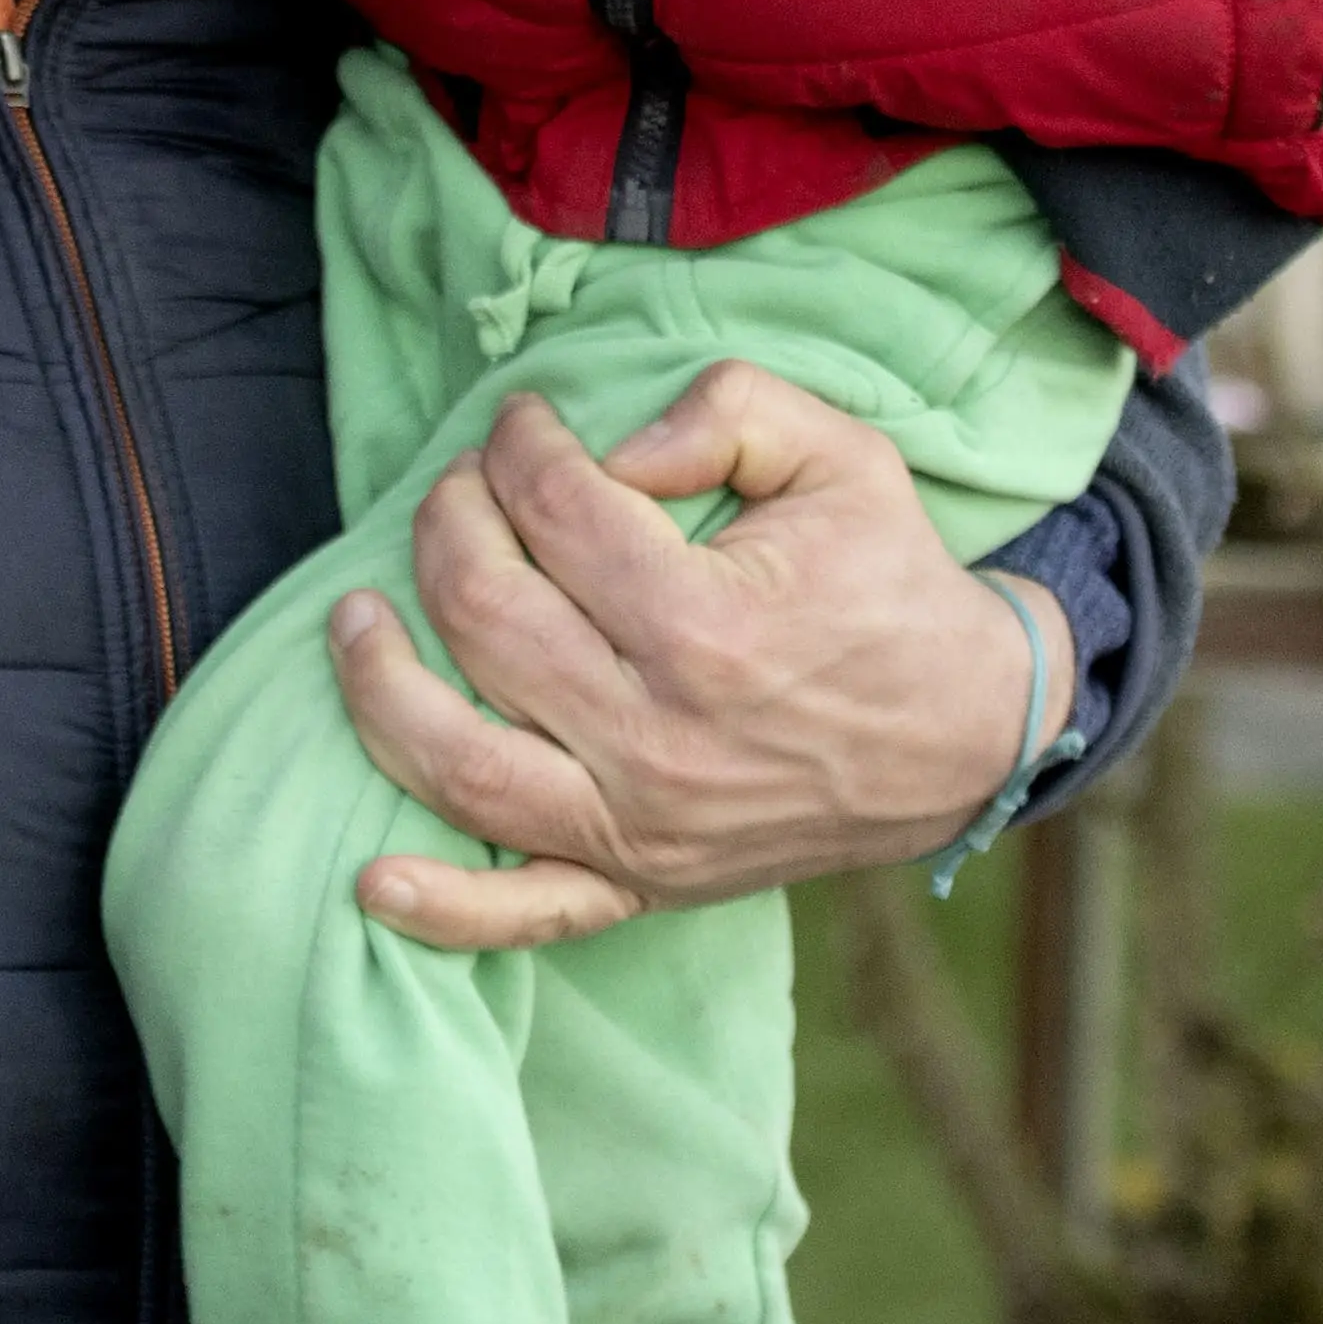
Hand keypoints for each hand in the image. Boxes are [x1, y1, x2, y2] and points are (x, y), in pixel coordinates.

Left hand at [325, 372, 1060, 944]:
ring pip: (460, 760)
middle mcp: (659, 738)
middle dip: (447, 526)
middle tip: (459, 490)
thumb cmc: (891, 585)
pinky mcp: (641, 885)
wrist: (968, 734)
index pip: (553, 512)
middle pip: (483, 616)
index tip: (520, 425)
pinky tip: (369, 879)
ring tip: (354, 618)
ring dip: (380, 685)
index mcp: (708, 626)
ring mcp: (643, 826)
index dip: (518, 447)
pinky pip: (524, 912)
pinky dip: (441, 907)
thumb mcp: (842, 457)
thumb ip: (727, 410)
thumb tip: (609, 446)